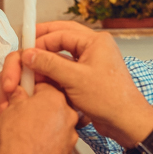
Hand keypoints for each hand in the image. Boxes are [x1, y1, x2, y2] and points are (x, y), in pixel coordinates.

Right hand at [0, 22, 152, 147]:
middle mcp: (95, 47)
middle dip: (43, 41)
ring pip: (64, 52)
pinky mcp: (90, 76)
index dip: (40, 40)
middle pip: (63, 36)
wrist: (126, 121)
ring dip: (48, 57)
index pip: (61, 32)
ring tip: (32, 64)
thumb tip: (28, 54)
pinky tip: (43, 76)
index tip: (25, 50)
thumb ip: (49, 64)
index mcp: (96, 41)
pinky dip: (55, 70)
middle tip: (25, 45)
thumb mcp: (74, 79)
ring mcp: (93, 61)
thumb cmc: (109, 99)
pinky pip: (68, 67)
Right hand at [0, 83, 78, 153]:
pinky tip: (34, 149)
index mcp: (54, 98)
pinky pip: (58, 144)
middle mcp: (67, 115)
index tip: (24, 96)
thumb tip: (19, 92)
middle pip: (53, 106)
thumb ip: (19, 96)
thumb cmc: (16, 139)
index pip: (44, 86)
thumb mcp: (10, 108)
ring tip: (28, 136)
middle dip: (40, 110)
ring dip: (45, 128)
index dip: (31, 91)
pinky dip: (48, 145)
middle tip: (24, 117)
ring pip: (56, 126)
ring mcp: (70, 135)